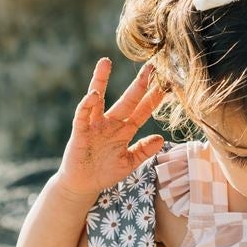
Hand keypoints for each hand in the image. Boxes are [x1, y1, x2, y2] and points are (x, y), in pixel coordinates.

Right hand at [57, 56, 167, 200]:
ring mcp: (95, 125)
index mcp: (124, 130)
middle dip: (138, 84)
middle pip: (127, 100)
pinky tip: (94, 95)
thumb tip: (160, 139)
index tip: (166, 85)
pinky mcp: (80, 131)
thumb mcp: (129, 163)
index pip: (142, 111)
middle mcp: (111, 123)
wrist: (83, 185)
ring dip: (101, 80)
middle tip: (150, 67)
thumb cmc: (105, 172)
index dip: (153, 99)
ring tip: (106, 62)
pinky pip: (83, 115)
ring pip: (99, 99)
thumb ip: (143, 151)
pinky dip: (87, 104)